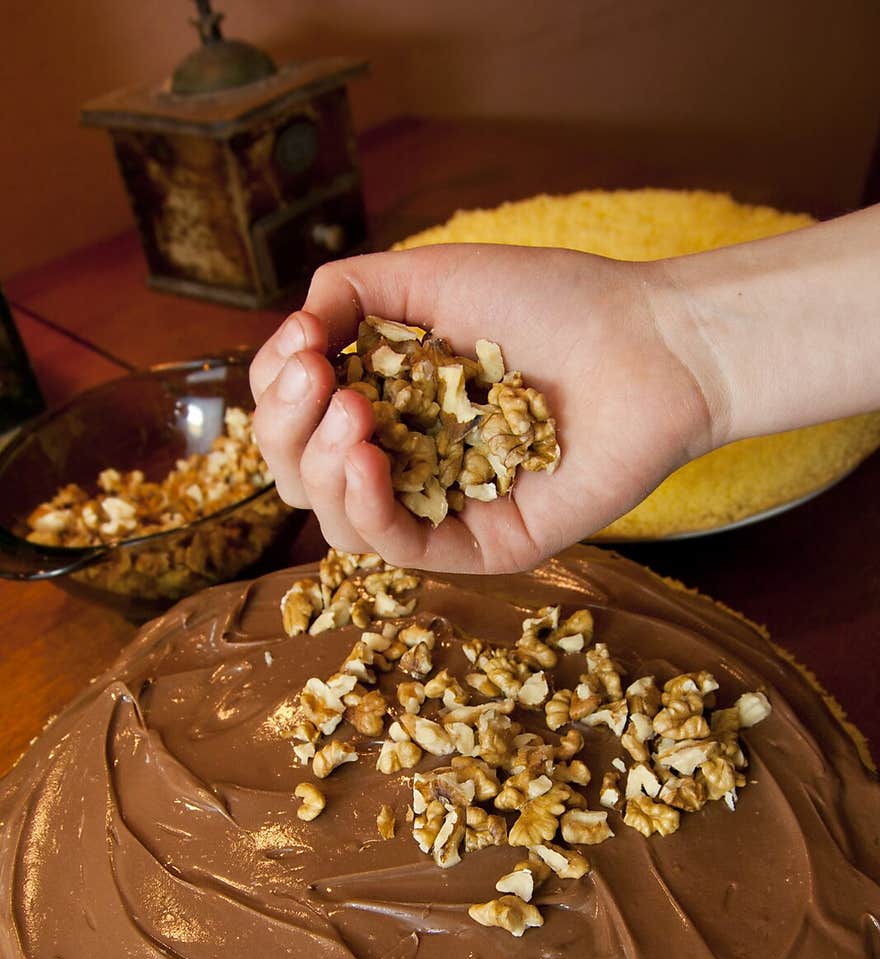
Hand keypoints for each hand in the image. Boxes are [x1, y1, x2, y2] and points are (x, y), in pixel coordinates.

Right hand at [250, 244, 720, 571]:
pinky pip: (401, 550)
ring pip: (338, 525)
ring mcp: (441, 509)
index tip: (301, 344)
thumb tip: (293, 337)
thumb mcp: (431, 278)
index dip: (275, 392)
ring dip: (321, 467)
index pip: (294, 424)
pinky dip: (368, 508)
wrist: (647, 342)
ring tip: (353, 409)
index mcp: (385, 406)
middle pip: (299, 479)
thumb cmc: (552, 303)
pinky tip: (367, 459)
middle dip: (285, 429)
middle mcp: (404, 462)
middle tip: (319, 377)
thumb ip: (350, 294)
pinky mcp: (482, 545)